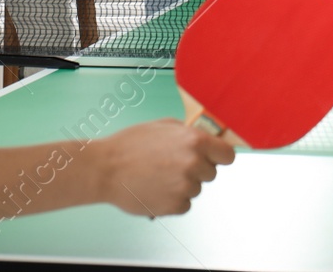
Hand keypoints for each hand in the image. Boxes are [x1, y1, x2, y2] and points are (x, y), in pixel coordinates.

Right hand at [97, 119, 234, 217]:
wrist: (105, 168)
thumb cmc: (131, 144)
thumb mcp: (164, 126)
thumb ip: (190, 134)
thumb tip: (208, 142)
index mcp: (195, 141)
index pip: (228, 155)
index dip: (219, 157)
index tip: (212, 159)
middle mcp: (194, 163)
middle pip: (211, 173)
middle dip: (197, 170)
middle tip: (172, 166)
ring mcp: (185, 186)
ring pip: (196, 189)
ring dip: (182, 185)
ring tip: (158, 176)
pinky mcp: (174, 206)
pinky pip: (184, 205)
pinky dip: (173, 201)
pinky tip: (156, 189)